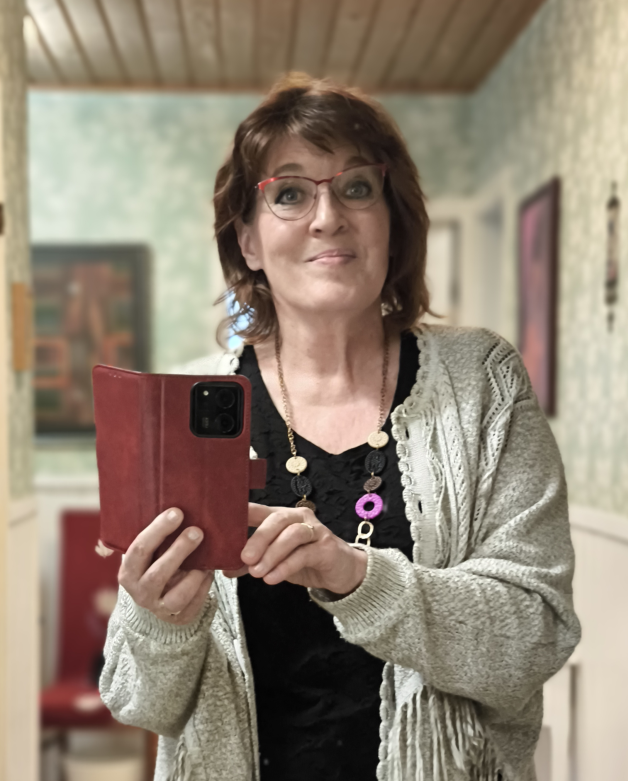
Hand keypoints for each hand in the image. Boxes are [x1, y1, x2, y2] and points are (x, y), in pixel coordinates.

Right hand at [116, 507, 213, 625]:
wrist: (157, 599)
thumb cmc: (154, 563)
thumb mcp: (144, 552)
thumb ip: (147, 536)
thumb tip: (163, 511)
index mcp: (128, 572)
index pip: (140, 549)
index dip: (158, 530)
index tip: (177, 513)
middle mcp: (140, 592)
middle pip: (158, 574)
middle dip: (179, 550)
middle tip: (197, 531)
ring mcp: (159, 608)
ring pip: (176, 598)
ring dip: (193, 576)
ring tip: (206, 562)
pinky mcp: (179, 618)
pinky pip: (193, 605)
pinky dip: (204, 587)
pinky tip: (209, 572)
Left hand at [235, 503, 367, 595]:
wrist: (341, 571)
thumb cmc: (305, 560)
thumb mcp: (275, 561)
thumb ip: (252, 562)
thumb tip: (225, 569)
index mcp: (282, 517)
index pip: (260, 509)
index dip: (242, 514)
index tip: (223, 524)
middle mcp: (299, 518)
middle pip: (277, 519)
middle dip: (258, 538)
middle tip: (245, 557)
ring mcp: (315, 531)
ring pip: (292, 535)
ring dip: (272, 553)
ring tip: (257, 573)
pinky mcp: (326, 548)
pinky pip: (304, 554)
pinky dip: (286, 566)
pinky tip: (272, 578)